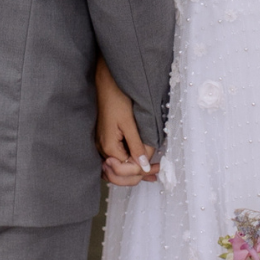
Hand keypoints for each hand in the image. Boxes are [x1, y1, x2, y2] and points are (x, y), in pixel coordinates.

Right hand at [95, 57, 158, 187]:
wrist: (105, 84)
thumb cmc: (116, 99)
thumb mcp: (130, 123)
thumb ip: (137, 146)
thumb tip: (144, 167)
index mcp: (108, 147)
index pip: (126, 170)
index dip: (142, 170)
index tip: (157, 167)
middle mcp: (102, 150)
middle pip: (118, 175)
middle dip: (137, 175)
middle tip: (156, 171)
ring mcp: (102, 146)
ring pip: (116, 170)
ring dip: (132, 173)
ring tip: (151, 172)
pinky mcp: (105, 141)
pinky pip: (116, 160)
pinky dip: (127, 164)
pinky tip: (140, 163)